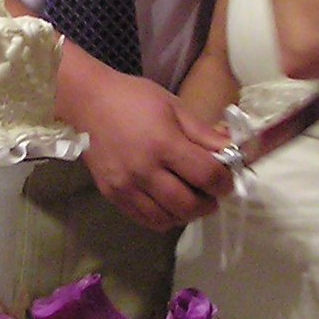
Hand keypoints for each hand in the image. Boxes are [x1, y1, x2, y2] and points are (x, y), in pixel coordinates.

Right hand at [61, 53, 233, 232]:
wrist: (87, 102)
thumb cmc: (133, 98)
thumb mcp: (174, 107)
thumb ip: (203, 133)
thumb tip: (232, 151)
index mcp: (164, 143)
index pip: (206, 175)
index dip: (224, 182)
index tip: (226, 179)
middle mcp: (144, 170)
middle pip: (188, 205)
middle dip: (209, 203)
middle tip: (212, 193)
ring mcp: (126, 186)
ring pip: (168, 218)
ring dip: (187, 214)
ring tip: (191, 199)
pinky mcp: (112, 194)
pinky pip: (146, 220)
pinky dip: (164, 218)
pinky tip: (169, 205)